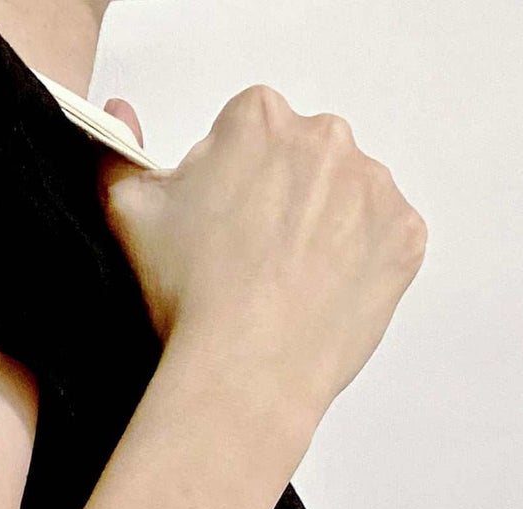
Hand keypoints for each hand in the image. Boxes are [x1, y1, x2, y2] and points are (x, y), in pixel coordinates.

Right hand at [100, 86, 426, 424]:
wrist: (246, 374)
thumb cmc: (192, 300)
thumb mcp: (128, 214)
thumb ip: (119, 154)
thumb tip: (121, 122)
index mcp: (259, 120)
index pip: (247, 134)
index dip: (229, 182)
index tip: (221, 226)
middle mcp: (325, 139)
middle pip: (303, 160)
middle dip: (283, 199)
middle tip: (252, 262)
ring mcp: (373, 188)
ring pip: (348, 198)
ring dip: (326, 229)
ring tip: (288, 286)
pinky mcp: (403, 237)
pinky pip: (387, 240)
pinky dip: (363, 264)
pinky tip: (324, 296)